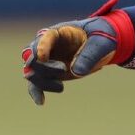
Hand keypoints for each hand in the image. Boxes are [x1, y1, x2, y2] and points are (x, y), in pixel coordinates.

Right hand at [20, 0, 134, 105]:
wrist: (99, 44)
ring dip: (43, 82)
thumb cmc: (100, 38)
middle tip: (64, 69)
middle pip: (33, 56)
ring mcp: (46, 60)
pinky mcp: (49, 73)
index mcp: (59, 32)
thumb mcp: (101, 43)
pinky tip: (41, 101)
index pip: (45, 37)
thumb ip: (90, 54)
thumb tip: (76, 72)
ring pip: (33, 72)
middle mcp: (48, 45)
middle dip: (44, 66)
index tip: (42, 57)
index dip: (41, 47)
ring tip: (61, 87)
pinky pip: (36, 83)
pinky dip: (37, 91)